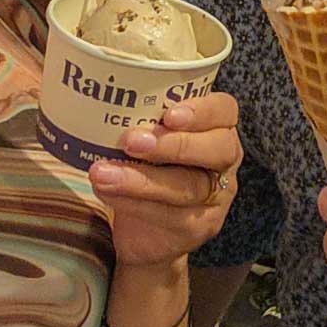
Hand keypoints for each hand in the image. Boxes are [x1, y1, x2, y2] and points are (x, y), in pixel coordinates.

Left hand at [89, 93, 241, 267]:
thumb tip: (102, 98)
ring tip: (103, 172)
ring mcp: (214, 198)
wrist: (143, 228)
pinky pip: (169, 215)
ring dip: (142, 179)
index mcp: (217, 128)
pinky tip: (107, 192)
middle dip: (174, 144)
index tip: (168, 113)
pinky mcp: (197, 227)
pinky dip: (133, 202)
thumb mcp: (148, 135)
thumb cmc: (146, 165)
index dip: (202, 110)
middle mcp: (222, 162)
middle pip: (217, 149)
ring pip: (188, 186)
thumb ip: (142, 119)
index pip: (224, 111)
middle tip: (131, 141)